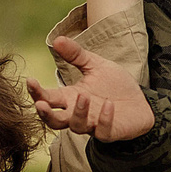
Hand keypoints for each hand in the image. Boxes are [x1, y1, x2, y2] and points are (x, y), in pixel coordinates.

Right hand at [32, 34, 156, 140]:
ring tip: (83, 96)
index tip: (30, 80)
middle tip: (41, 103)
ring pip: (76, 127)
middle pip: (54, 121)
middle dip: (45, 113)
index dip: (37, 92)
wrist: (140, 101)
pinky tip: (109, 105)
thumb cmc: (114, 85)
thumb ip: (76, 55)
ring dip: (77, 113)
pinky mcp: (110, 132)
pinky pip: (103, 132)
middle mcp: (78, 114)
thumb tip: (57, 39)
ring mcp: (93, 125)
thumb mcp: (95, 65)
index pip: (48, 98)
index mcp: (70, 98)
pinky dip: (104, 119)